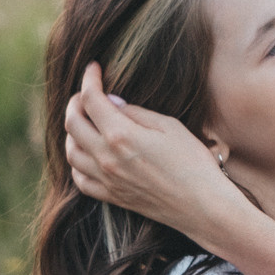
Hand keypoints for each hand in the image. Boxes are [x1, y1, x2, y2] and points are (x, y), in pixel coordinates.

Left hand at [63, 62, 240, 235]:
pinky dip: (77, 162)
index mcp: (121, 135)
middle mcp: (107, 158)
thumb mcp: (169, 127)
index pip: (91, 100)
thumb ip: (136, 113)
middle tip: (86, 93)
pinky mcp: (112, 196)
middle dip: (76, 101)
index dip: (88, 79)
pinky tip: (88, 153)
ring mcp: (107, 180)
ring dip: (73, 132)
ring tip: (86, 122)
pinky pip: (80, 179)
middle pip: (73, 122)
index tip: (93, 68)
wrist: (202, 206)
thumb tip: (112, 102)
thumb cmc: (193, 163)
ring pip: (71, 151)